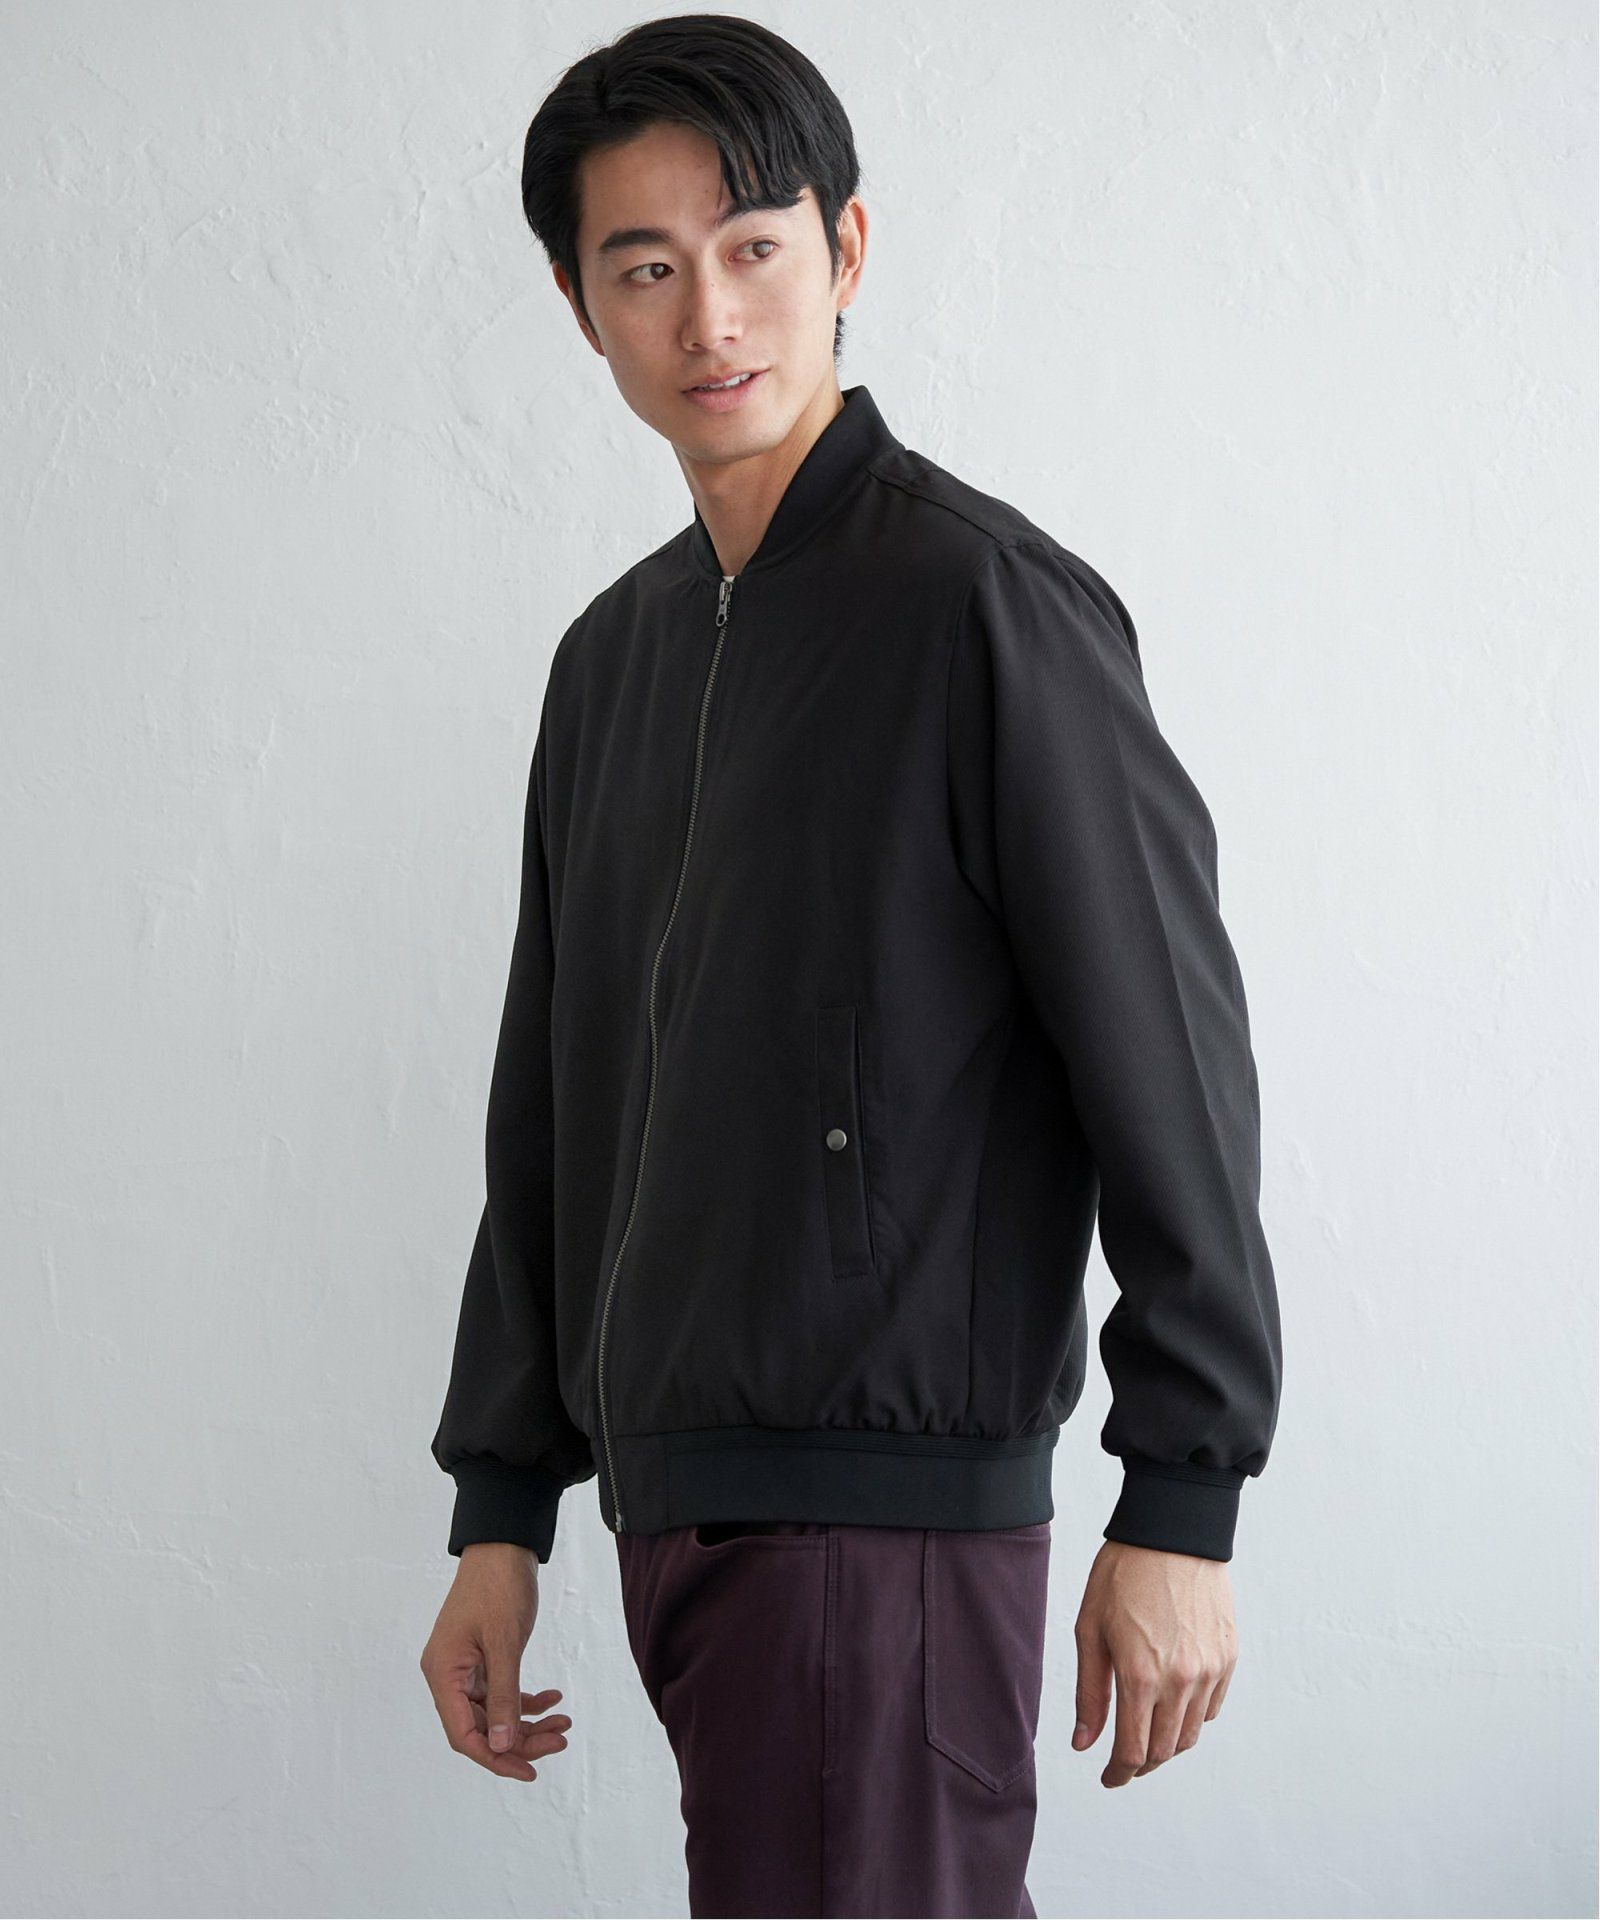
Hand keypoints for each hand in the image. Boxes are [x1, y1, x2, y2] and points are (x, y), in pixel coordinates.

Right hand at [419, 1542, 573, 1781]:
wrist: (503, 1545)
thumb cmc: (498, 1587)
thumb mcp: (504, 1643)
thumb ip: (503, 1696)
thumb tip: (501, 1745)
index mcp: (443, 1674)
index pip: (463, 1735)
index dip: (495, 1757)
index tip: (530, 1770)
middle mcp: (449, 1676)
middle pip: (481, 1728)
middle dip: (520, 1740)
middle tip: (560, 1741)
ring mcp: (465, 1667)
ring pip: (494, 1712)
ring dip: (528, 1722)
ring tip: (564, 1724)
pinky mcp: (483, 1658)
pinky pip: (502, 1692)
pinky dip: (527, 1700)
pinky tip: (554, 1698)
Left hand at [1071, 1538, 1236, 1786]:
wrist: (1173, 1531)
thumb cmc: (1123, 1573)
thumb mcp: (1090, 1629)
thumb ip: (1089, 1692)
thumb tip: (1085, 1744)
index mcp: (1140, 1676)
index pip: (1133, 1751)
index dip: (1118, 1774)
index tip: (1108, 1779)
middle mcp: (1181, 1680)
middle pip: (1164, 1751)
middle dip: (1141, 1763)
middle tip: (1124, 1759)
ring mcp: (1210, 1670)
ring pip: (1191, 1734)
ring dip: (1168, 1745)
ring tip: (1148, 1734)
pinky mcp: (1228, 1657)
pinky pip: (1212, 1707)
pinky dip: (1192, 1717)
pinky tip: (1174, 1704)